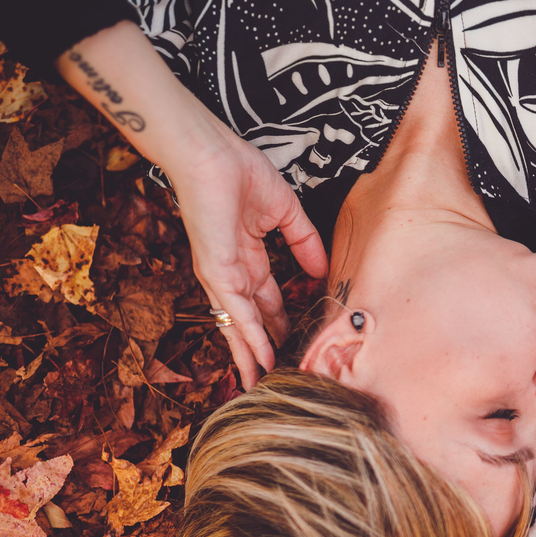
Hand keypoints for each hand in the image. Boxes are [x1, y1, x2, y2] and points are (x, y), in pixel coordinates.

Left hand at [56, 21, 328, 387]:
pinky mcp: (216, 271)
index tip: (295, 341)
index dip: (280, 321)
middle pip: (249, 319)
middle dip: (263, 347)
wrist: (211, 153)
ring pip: (238, 323)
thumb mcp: (286, 212)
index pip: (266, 298)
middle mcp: (232, 271)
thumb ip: (304, 242)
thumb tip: (323, 269)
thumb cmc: (241, 171)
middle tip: (277, 375)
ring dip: (250, 354)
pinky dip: (248, 336)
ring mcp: (222, 273)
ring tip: (260, 382)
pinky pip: (236, 311)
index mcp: (247, 256)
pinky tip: (260, 357)